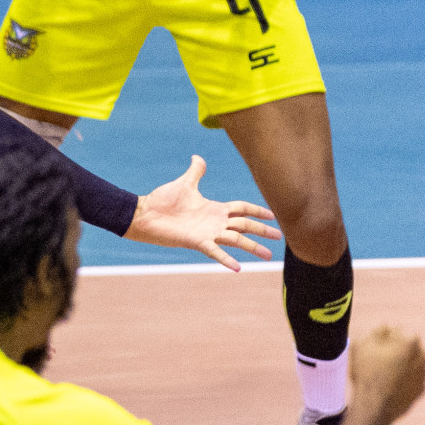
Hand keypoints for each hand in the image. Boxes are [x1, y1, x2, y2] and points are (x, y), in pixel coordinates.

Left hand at [126, 156, 280, 271]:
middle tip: (280, 237)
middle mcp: (215, 222)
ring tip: (268, 256)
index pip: (242, 209)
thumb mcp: (184, 184)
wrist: (144, 214)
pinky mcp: (197, 241)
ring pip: (236, 239)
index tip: (273, 215)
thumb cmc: (163, 201)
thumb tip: (197, 157)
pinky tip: (238, 268)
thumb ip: (195, 172)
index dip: (257, 211)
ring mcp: (208, 233)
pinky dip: (226, 259)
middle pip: (245, 225)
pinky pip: (215, 251)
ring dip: (252, 247)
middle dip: (262, 230)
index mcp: (215, 209)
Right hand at [350, 325, 424, 423]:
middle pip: (408, 346)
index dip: (385, 336)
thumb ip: (379, 330)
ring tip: (381, 373)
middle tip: (378, 358)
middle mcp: (423, 356)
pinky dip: (403, 380)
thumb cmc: (368, 372)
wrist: (375, 406)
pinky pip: (411, 379)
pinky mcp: (421, 390)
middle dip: (396, 349)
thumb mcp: (365, 344)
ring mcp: (424, 375)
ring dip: (401, 364)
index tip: (375, 345)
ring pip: (411, 363)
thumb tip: (387, 327)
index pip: (399, 330)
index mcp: (411, 341)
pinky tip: (388, 385)